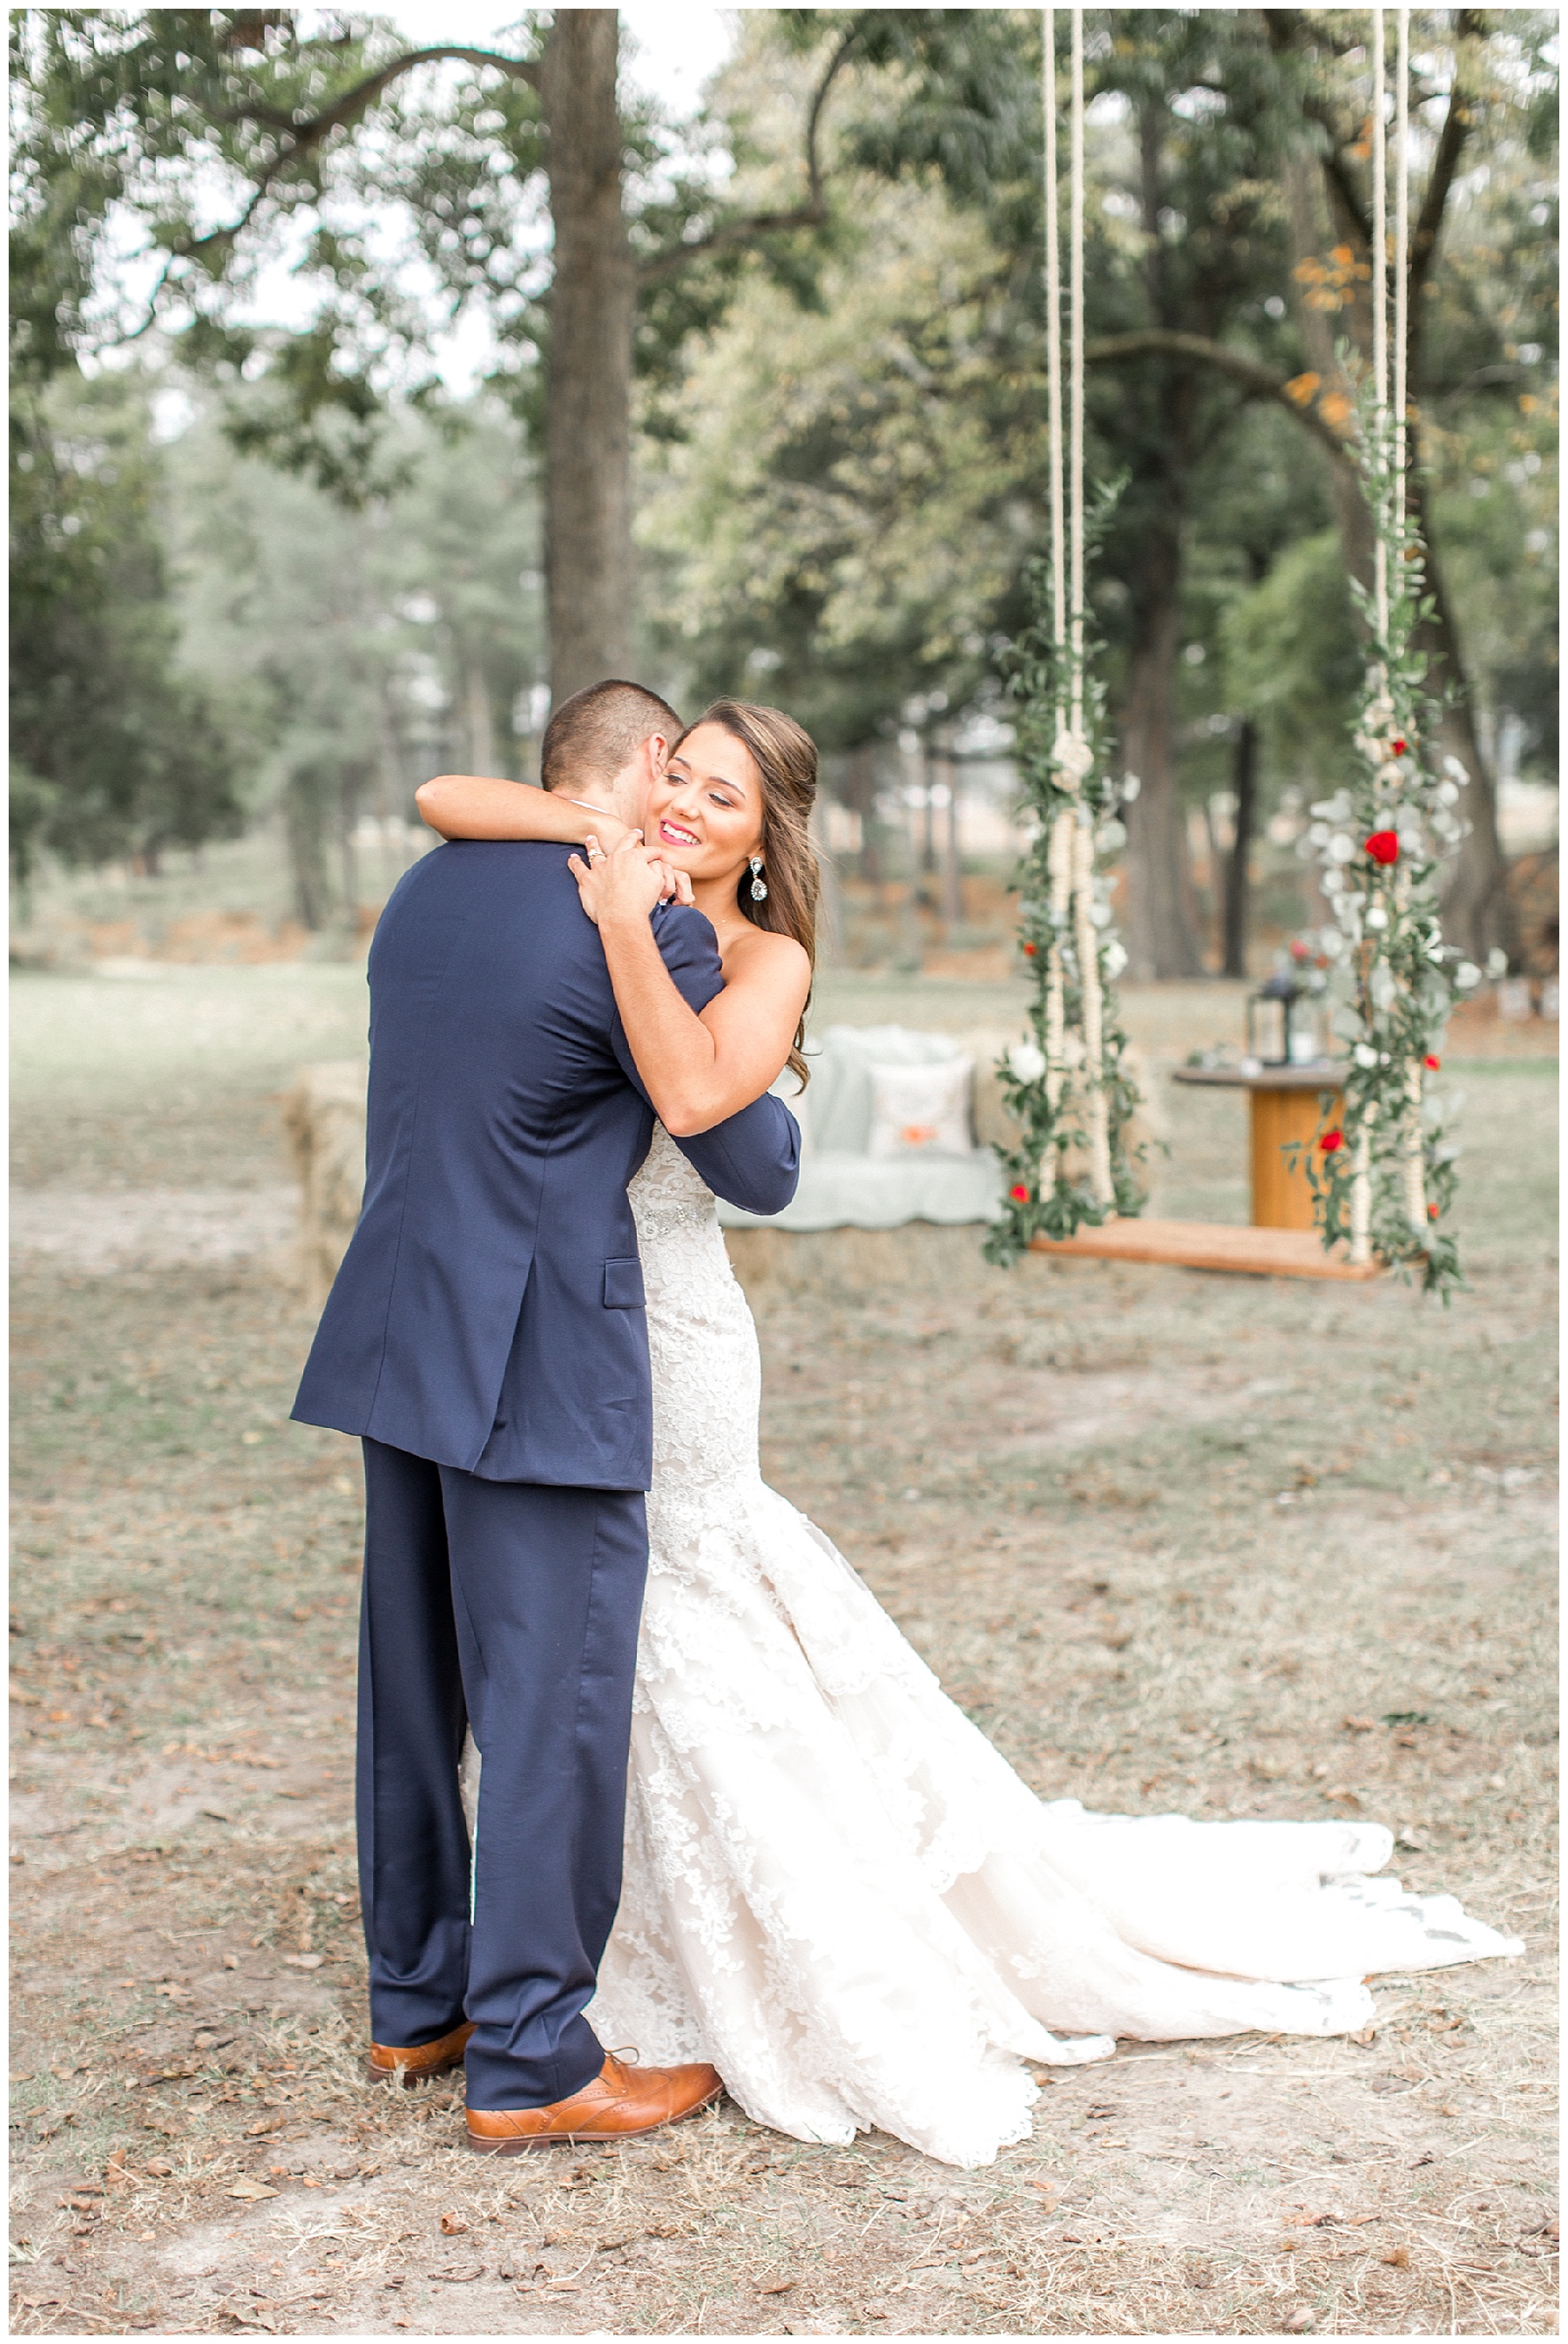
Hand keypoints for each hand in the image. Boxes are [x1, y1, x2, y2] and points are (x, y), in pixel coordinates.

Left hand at [567, 832, 692, 926]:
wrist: (621, 916)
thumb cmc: (641, 902)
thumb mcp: (658, 883)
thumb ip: (657, 869)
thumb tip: (654, 863)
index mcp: (635, 857)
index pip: (648, 852)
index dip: (655, 853)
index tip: (658, 855)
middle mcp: (616, 858)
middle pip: (624, 843)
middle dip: (632, 837)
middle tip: (636, 833)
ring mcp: (600, 867)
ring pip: (595, 851)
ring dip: (593, 844)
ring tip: (591, 838)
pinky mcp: (587, 879)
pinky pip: (578, 868)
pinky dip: (574, 862)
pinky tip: (572, 858)